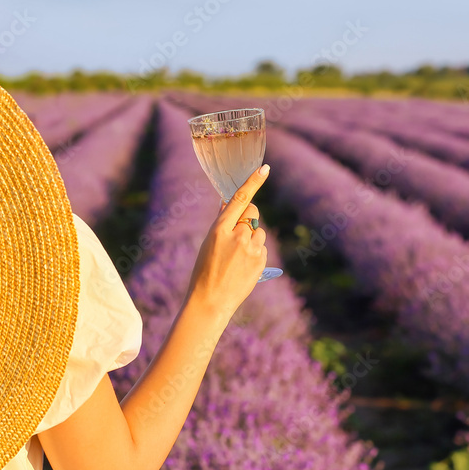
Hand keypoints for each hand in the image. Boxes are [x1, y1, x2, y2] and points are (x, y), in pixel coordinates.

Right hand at [187, 164, 269, 315]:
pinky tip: (242, 267)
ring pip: (258, 233)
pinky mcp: (260, 262)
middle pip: (252, 214)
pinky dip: (254, 253)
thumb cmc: (204, 270)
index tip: (264, 169)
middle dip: (248, 217)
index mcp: (220, 229)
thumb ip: (221, 223)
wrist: (210, 300)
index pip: (240, 199)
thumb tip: (227, 203)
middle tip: (238, 232)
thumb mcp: (208, 243)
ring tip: (236, 257)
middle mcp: (238, 236)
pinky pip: (261, 249)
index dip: (253, 182)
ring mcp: (251, 250)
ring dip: (251, 239)